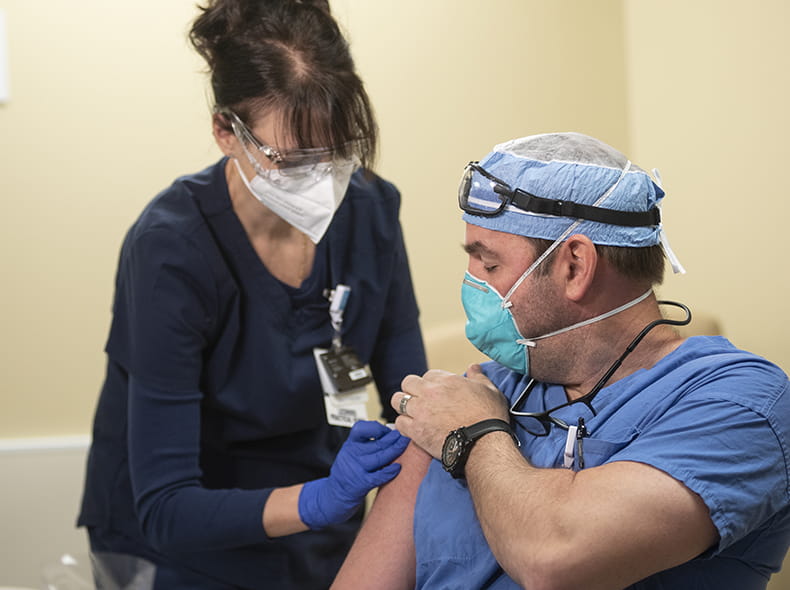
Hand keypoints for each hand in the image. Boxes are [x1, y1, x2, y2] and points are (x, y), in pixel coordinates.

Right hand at [298, 420, 409, 529]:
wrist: (334, 496)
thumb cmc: (347, 473)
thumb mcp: (351, 453)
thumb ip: (366, 444)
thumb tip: (390, 433)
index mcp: (349, 444)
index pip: (361, 429)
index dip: (377, 428)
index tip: (389, 430)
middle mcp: (351, 455)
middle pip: (376, 443)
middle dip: (393, 438)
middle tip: (405, 436)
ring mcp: (355, 469)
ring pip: (380, 457)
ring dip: (395, 451)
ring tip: (404, 446)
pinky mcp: (360, 484)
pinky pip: (379, 476)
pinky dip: (390, 471)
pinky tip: (398, 467)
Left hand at [391, 364, 508, 457]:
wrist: (484, 443)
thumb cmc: (489, 417)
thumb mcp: (489, 389)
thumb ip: (478, 376)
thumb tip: (473, 367)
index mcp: (445, 380)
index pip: (428, 375)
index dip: (431, 384)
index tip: (436, 394)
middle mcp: (429, 392)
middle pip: (407, 383)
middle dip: (412, 390)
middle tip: (420, 401)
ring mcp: (420, 411)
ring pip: (398, 401)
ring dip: (404, 406)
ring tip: (412, 414)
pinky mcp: (416, 431)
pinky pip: (399, 423)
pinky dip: (404, 426)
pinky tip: (413, 429)